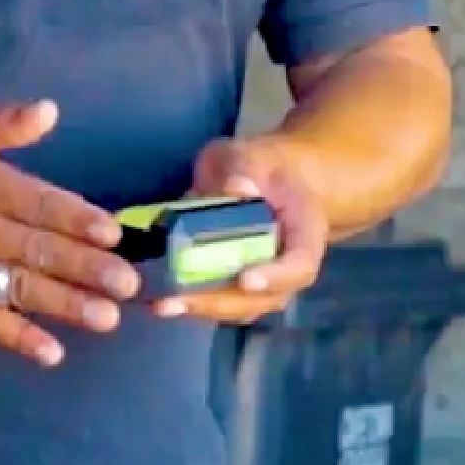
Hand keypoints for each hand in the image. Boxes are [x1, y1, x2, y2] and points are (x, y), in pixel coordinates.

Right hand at [0, 100, 141, 366]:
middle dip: (85, 269)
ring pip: (19, 290)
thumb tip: (51, 111)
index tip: (113, 233)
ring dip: (65, 306)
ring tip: (106, 318)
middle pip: (36, 251)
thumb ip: (4, 124)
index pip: (37, 204)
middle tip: (127, 285)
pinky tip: (51, 352)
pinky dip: (18, 338)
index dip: (76, 218)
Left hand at [152, 139, 330, 324]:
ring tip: (162, 305)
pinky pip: (221, 303)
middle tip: (179, 301)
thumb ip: (243, 167)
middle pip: (266, 298)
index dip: (276, 276)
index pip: (301, 264)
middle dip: (222, 302)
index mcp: (305, 232)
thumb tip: (236, 189)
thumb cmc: (262, 166)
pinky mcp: (239, 287)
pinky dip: (192, 303)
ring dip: (203, 309)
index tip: (246, 279)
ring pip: (241, 308)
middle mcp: (290, 267)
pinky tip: (159, 298)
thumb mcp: (252, 155)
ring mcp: (267, 283)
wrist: (268, 181)